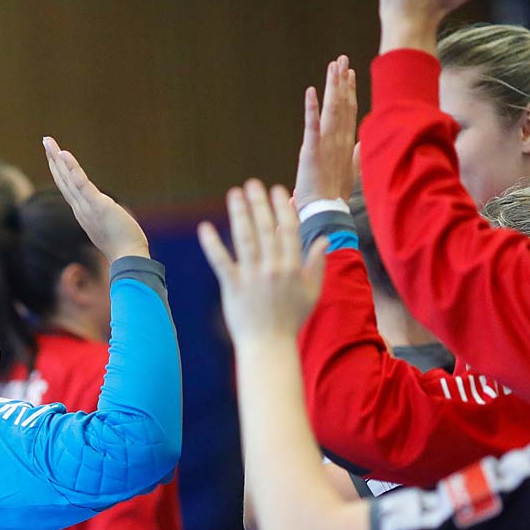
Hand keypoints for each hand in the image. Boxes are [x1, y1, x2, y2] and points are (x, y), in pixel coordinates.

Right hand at [42, 136, 148, 263]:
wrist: (128, 258)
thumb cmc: (124, 247)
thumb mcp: (110, 229)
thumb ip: (106, 220)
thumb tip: (113, 215)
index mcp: (82, 213)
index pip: (68, 189)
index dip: (60, 172)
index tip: (54, 157)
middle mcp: (80, 209)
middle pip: (62, 180)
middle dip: (53, 160)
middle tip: (45, 141)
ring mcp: (86, 206)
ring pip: (67, 179)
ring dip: (56, 158)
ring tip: (48, 142)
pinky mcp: (96, 204)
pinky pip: (80, 183)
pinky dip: (71, 168)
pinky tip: (63, 154)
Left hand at [199, 180, 325, 340]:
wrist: (270, 346)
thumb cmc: (291, 320)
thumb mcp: (312, 292)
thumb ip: (317, 264)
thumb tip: (325, 239)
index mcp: (293, 267)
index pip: (288, 230)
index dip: (282, 208)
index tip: (277, 190)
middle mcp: (273, 268)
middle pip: (265, 229)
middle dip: (259, 203)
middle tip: (252, 183)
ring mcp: (253, 277)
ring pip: (245, 239)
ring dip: (239, 214)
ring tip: (234, 194)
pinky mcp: (233, 287)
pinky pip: (222, 261)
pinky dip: (213, 244)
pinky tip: (205, 228)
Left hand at [292, 57, 358, 212]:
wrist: (325, 212)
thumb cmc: (334, 195)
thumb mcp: (350, 172)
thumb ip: (358, 155)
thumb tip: (363, 143)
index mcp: (345, 143)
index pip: (349, 112)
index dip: (350, 91)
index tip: (350, 72)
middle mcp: (339, 139)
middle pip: (342, 104)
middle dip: (342, 81)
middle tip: (341, 58)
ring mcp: (327, 144)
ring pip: (331, 109)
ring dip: (333, 86)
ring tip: (334, 65)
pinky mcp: (312, 151)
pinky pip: (311, 126)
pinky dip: (311, 108)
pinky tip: (311, 91)